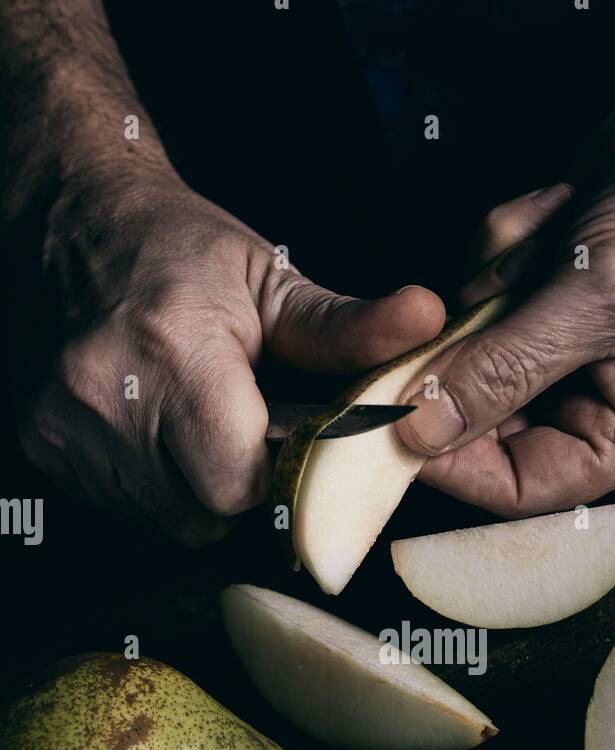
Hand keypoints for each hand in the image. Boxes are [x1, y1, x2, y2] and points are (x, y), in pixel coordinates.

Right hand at [14, 168, 444, 542]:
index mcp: (174, 354)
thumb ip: (345, 326)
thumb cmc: (177, 250)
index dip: (278, 476)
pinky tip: (154, 430)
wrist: (71, 218)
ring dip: (194, 491)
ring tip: (196, 424)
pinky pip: (123, 505)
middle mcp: (106, 396)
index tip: (287, 442)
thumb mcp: (269, 278)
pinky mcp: (42, 443)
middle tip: (244, 431)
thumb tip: (427, 323)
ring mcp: (66, 427)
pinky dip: (151, 485)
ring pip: (164, 519)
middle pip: (204, 512)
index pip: (243, 482)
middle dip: (239, 487)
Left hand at [396, 93, 614, 515]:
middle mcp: (598, 403)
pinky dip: (506, 245)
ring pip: (472, 347)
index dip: (453, 462)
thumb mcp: (601, 299)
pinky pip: (481, 289)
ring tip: (554, 237)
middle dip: (467, 356)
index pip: (524, 485)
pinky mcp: (540, 296)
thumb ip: (504, 368)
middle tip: (435, 320)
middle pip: (484, 421)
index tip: (392, 423)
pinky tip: (559, 210)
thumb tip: (420, 429)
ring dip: (496, 284)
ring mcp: (564, 348)